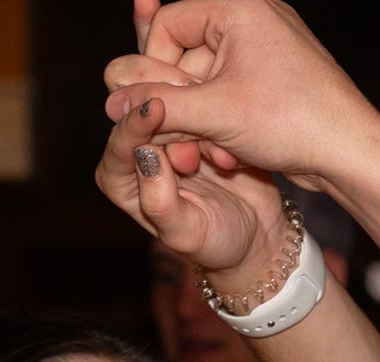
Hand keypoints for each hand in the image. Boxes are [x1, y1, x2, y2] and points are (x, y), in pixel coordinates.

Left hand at [95, 77, 286, 285]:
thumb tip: (143, 156)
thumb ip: (160, 202)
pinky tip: (232, 145)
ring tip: (223, 157)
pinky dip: (219, 112)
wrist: (258, 236)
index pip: (122, 141)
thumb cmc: (216, 243)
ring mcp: (169, 133)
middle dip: (175, 114)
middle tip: (204, 134)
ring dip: (201, 117)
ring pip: (176, 101)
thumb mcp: (186, 232)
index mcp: (121, 178)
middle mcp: (139, 150)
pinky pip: (203, 101)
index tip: (157, 107)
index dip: (138, 123)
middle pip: (145, 111)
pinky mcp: (198, 122)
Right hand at [101, 0, 379, 191]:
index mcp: (238, 5)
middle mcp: (254, 15)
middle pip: (186, 55)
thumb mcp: (214, 114)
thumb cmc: (293, 121)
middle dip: (183, 103)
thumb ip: (158, 105)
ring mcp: (266, 46)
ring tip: (216, 152)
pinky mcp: (275, 76)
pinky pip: (230, 92)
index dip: (157, 71)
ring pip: (206, 80)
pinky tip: (235, 154)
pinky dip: (225, 123)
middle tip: (188, 141)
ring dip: (203, 121)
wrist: (352, 153)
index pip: (168, 25)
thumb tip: (110, 103)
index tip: (163, 109)